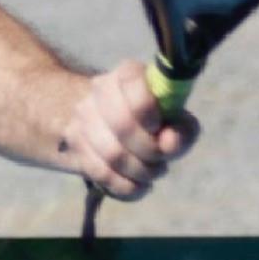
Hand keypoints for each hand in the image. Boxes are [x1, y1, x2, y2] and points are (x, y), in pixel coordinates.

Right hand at [59, 60, 198, 200]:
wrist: (113, 122)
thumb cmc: (155, 119)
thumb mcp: (175, 119)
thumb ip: (183, 128)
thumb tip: (170, 143)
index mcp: (128, 73)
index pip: (131, 82)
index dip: (148, 110)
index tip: (159, 126)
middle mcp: (99, 91)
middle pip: (123, 126)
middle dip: (150, 151)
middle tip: (162, 161)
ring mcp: (82, 119)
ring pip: (112, 154)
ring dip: (140, 171)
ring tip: (152, 173)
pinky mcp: (75, 147)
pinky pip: (101, 174)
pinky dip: (126, 186)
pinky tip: (139, 185)